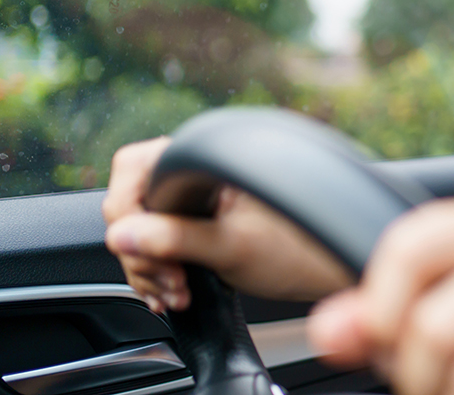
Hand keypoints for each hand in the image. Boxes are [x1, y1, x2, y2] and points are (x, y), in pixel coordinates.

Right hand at [102, 137, 352, 312]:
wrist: (331, 268)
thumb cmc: (301, 248)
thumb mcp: (232, 247)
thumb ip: (175, 238)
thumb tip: (122, 234)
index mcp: (207, 159)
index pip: (134, 167)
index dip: (129, 212)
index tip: (139, 250)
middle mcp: (198, 173)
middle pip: (133, 204)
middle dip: (142, 251)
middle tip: (171, 283)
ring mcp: (196, 200)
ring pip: (141, 230)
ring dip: (150, 268)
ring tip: (177, 295)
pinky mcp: (198, 225)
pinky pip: (159, 244)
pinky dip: (160, 271)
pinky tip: (174, 294)